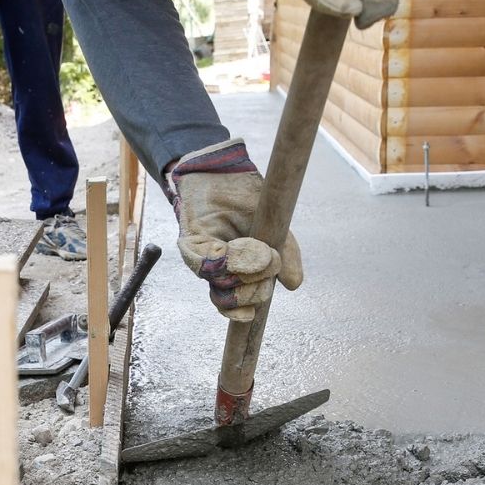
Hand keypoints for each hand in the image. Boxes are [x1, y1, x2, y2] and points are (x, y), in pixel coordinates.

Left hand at [166, 138, 302, 322]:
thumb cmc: (247, 198)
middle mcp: (216, 270)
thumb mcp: (275, 228)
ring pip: (222, 285)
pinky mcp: (190, 244)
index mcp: (237, 272)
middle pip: (233, 300)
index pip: (236, 306)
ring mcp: (202, 258)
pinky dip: (230, 259)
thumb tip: (294, 284)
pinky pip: (207, 265)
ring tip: (261, 250)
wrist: (223, 169)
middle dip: (256, 288)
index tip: (253, 315)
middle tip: (271, 261)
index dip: (243, 314)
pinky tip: (242, 244)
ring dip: (246, 272)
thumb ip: (286, 255)